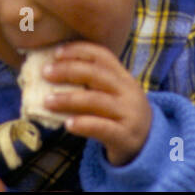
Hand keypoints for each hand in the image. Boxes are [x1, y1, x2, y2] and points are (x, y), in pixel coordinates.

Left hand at [43, 41, 151, 165]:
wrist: (149, 145)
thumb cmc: (119, 115)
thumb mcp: (112, 94)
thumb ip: (90, 83)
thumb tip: (52, 71)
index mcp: (123, 76)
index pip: (102, 55)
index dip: (78, 50)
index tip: (56, 53)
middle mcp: (128, 91)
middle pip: (97, 74)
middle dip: (68, 70)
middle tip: (45, 73)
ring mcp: (128, 113)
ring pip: (96, 100)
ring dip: (68, 99)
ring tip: (47, 101)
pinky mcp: (125, 136)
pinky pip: (102, 127)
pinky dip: (83, 124)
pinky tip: (67, 124)